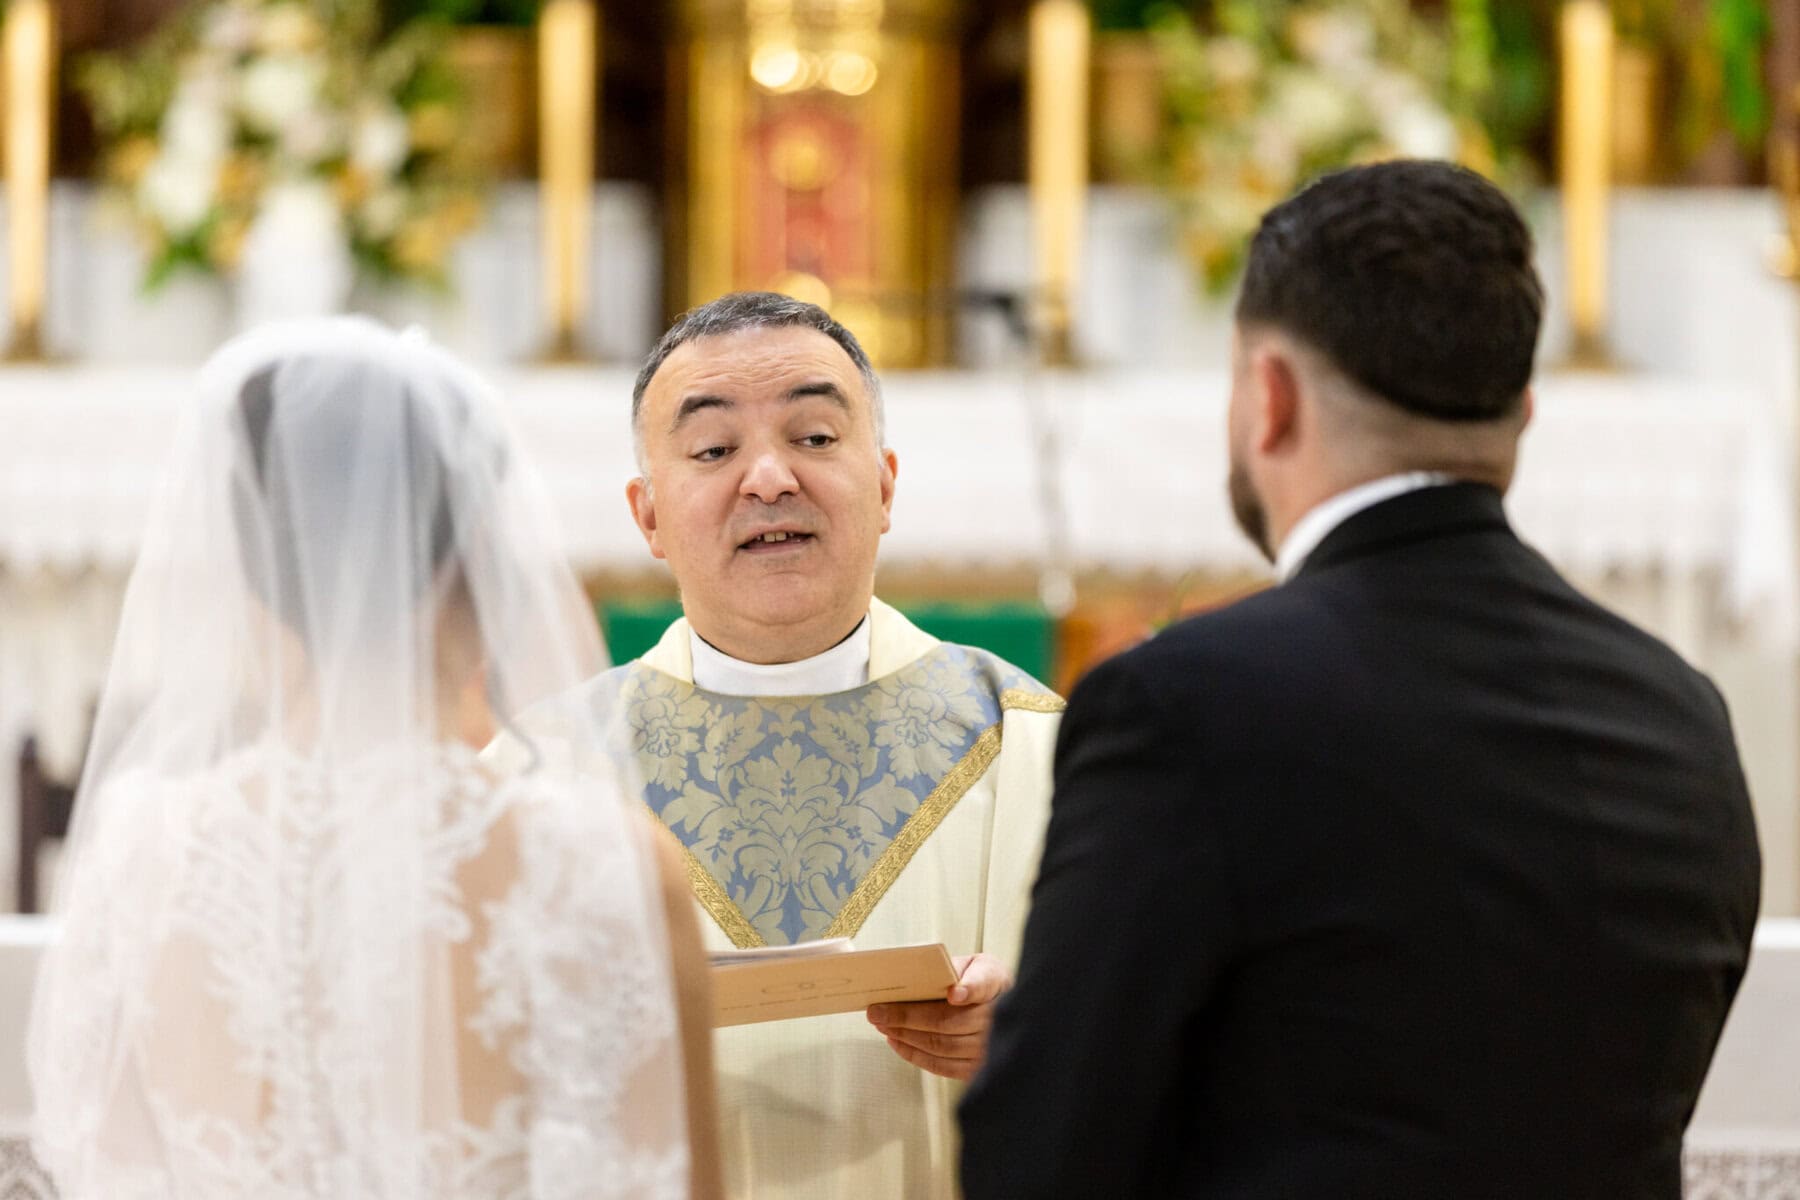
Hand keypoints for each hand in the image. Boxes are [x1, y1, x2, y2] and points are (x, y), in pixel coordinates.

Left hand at [867, 953, 1011, 1081]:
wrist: (1001, 1007)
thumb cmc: (980, 982)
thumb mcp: (975, 964)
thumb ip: (953, 968)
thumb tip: (921, 977)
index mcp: (995, 983)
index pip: (983, 985)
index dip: (969, 989)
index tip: (954, 993)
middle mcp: (995, 1018)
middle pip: (949, 1021)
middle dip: (908, 1017)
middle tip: (878, 1012)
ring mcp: (987, 1047)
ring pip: (942, 1046)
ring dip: (906, 1036)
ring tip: (882, 1025)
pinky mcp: (976, 1068)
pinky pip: (942, 1066)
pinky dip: (914, 1054)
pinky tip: (896, 1041)